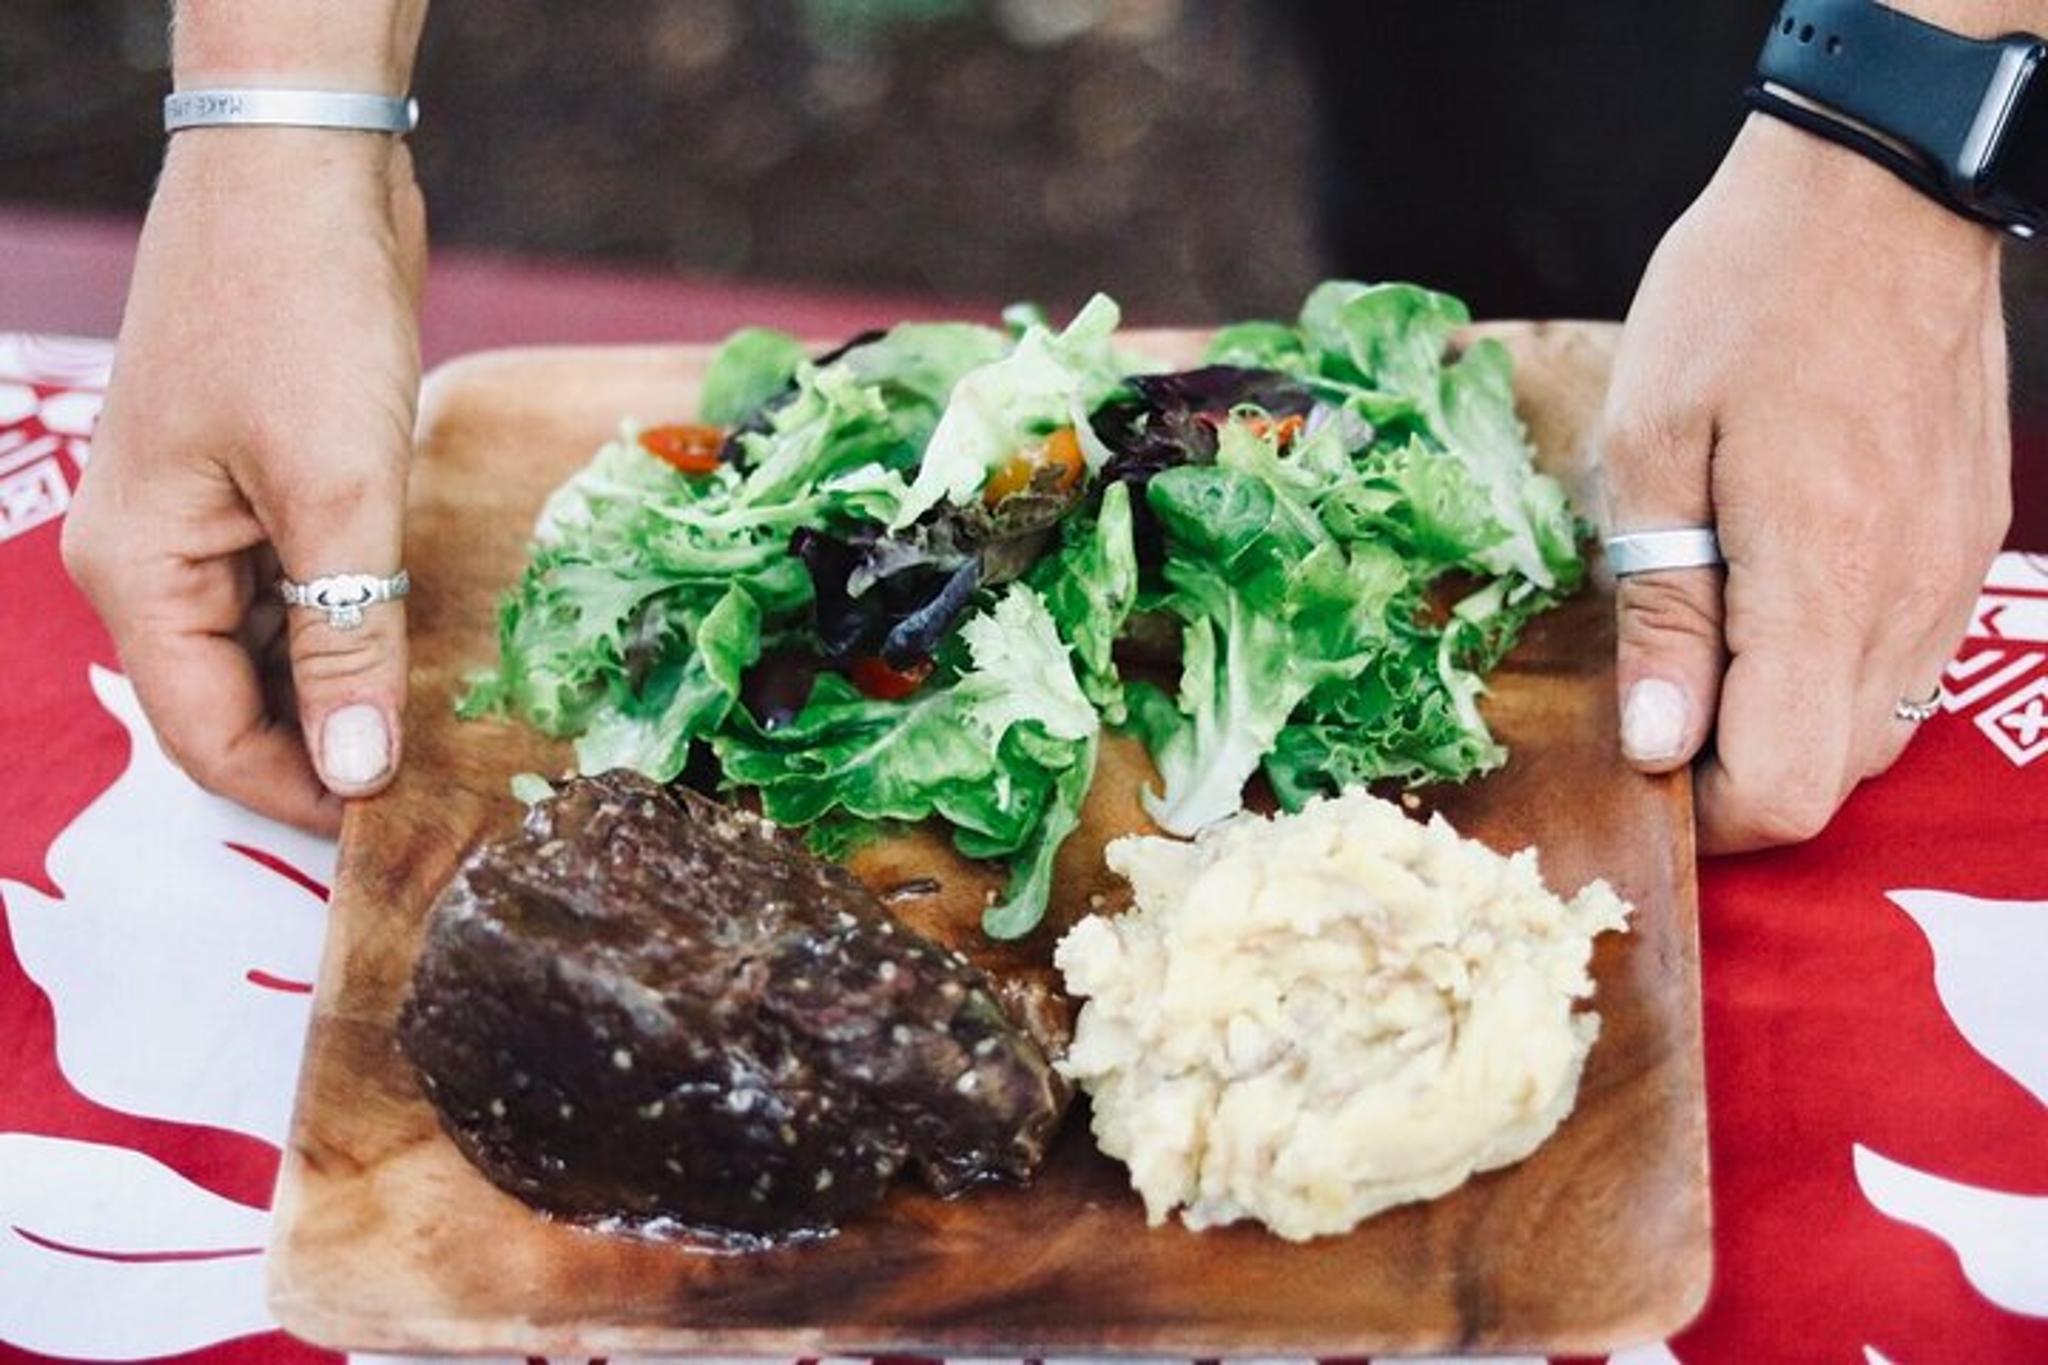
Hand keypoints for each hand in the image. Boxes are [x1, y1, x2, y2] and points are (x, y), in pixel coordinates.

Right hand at [63, 129, 425, 834]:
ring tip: (431, 721)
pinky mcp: (259, 482)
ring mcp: (203, 517)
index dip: (297, 792)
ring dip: (340, 685)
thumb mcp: (338, 494)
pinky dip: (348, 621)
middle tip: (425, 783)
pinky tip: (412, 639)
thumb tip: (358, 768)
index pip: (208, 736)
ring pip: (267, 646)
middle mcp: (153, 555)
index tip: (389, 824)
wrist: (302, 168)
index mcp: (140, 570)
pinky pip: (294, 586)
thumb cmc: (301, 317)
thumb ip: (348, 641)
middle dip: (321, 746)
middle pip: (230, 700)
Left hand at [1598, 115, 2010, 853]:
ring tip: (1712, 633)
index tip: (1641, 756)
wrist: (1878, 191)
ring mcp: (1954, 574)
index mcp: (1821, 582)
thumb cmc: (1741, 302)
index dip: (1706, 810)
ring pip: (1874, 728)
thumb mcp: (1650, 448)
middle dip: (1739, 769)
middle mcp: (1909, 600)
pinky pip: (1906, 660)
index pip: (1785, 790)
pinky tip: (1776, 591)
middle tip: (1661, 691)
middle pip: (1833, 778)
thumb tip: (1658, 744)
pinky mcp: (1970, 540)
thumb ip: (1662, 611)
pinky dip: (1835, 666)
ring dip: (1787, 720)